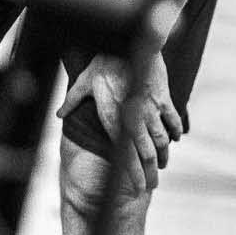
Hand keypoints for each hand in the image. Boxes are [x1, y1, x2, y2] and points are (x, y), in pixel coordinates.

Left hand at [57, 52, 182, 190]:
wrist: (130, 46)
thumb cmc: (103, 65)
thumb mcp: (83, 83)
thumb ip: (72, 102)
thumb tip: (59, 114)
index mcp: (114, 119)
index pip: (125, 155)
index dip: (133, 174)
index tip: (139, 188)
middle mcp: (134, 119)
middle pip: (146, 154)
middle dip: (151, 172)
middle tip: (152, 185)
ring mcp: (150, 110)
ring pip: (161, 140)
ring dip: (164, 155)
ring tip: (164, 165)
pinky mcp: (162, 99)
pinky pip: (172, 120)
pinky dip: (175, 131)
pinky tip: (176, 139)